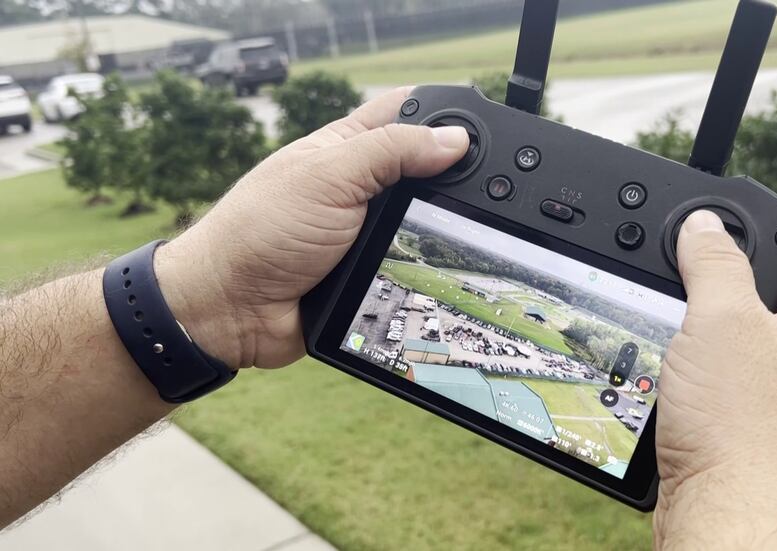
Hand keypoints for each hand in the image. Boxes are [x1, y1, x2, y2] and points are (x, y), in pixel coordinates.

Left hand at [154, 87, 469, 368]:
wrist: (232, 309)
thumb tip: (454, 140)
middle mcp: (361, 186)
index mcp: (348, 147)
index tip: (485, 129)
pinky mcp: (372, 271)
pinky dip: (429, 269)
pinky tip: (450, 270)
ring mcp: (368, 231)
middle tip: (489, 190)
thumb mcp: (329, 176)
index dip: (444, 115)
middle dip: (453, 179)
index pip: (407, 113)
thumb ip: (391, 152)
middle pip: (426, 172)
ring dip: (443, 229)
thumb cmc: (261, 231)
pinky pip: (413, 266)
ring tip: (475, 232)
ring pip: (426, 223)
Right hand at [654, 210, 776, 547]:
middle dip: (739, 270)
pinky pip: (735, 384)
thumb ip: (714, 263)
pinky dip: (705, 367)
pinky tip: (673, 369)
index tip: (752, 201)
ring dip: (715, 323)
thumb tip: (704, 224)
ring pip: (752, 342)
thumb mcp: (721, 320)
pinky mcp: (763, 434)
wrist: (734, 523)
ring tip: (675, 309)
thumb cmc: (744, 426)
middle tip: (695, 252)